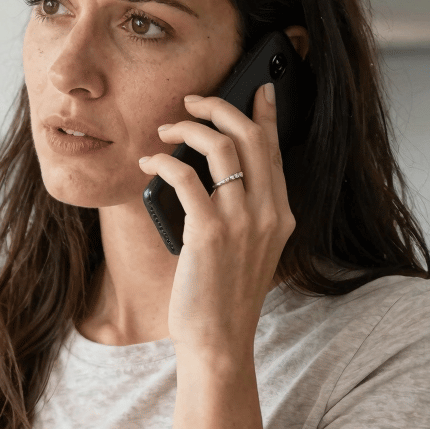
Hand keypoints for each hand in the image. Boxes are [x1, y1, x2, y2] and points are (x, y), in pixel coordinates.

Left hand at [138, 84, 293, 359]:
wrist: (218, 340)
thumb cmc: (223, 296)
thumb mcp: (247, 249)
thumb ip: (244, 211)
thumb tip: (215, 170)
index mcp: (281, 215)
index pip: (274, 149)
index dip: (265, 113)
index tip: (258, 88)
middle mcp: (268, 213)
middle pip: (250, 137)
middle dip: (220, 108)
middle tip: (192, 102)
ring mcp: (242, 222)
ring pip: (221, 148)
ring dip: (189, 129)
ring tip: (166, 130)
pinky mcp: (210, 233)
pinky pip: (186, 178)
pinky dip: (163, 162)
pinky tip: (149, 163)